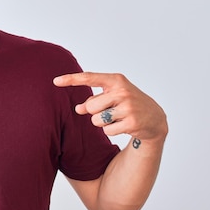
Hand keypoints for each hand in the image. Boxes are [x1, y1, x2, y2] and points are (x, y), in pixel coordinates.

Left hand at [53, 72, 167, 141]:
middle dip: (95, 112)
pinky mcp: (132, 123)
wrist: (155, 118)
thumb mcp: (112, 97)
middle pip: (90, 107)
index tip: (55, 81)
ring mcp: (128, 107)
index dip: (71, 79)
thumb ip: (93, 101)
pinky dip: (111, 131)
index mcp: (116, 80)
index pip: (90, 78)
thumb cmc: (127, 104)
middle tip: (111, 111)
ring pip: (96, 120)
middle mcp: (122, 91)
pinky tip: (123, 126)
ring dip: (102, 123)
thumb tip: (77, 109)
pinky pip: (107, 131)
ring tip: (118, 118)